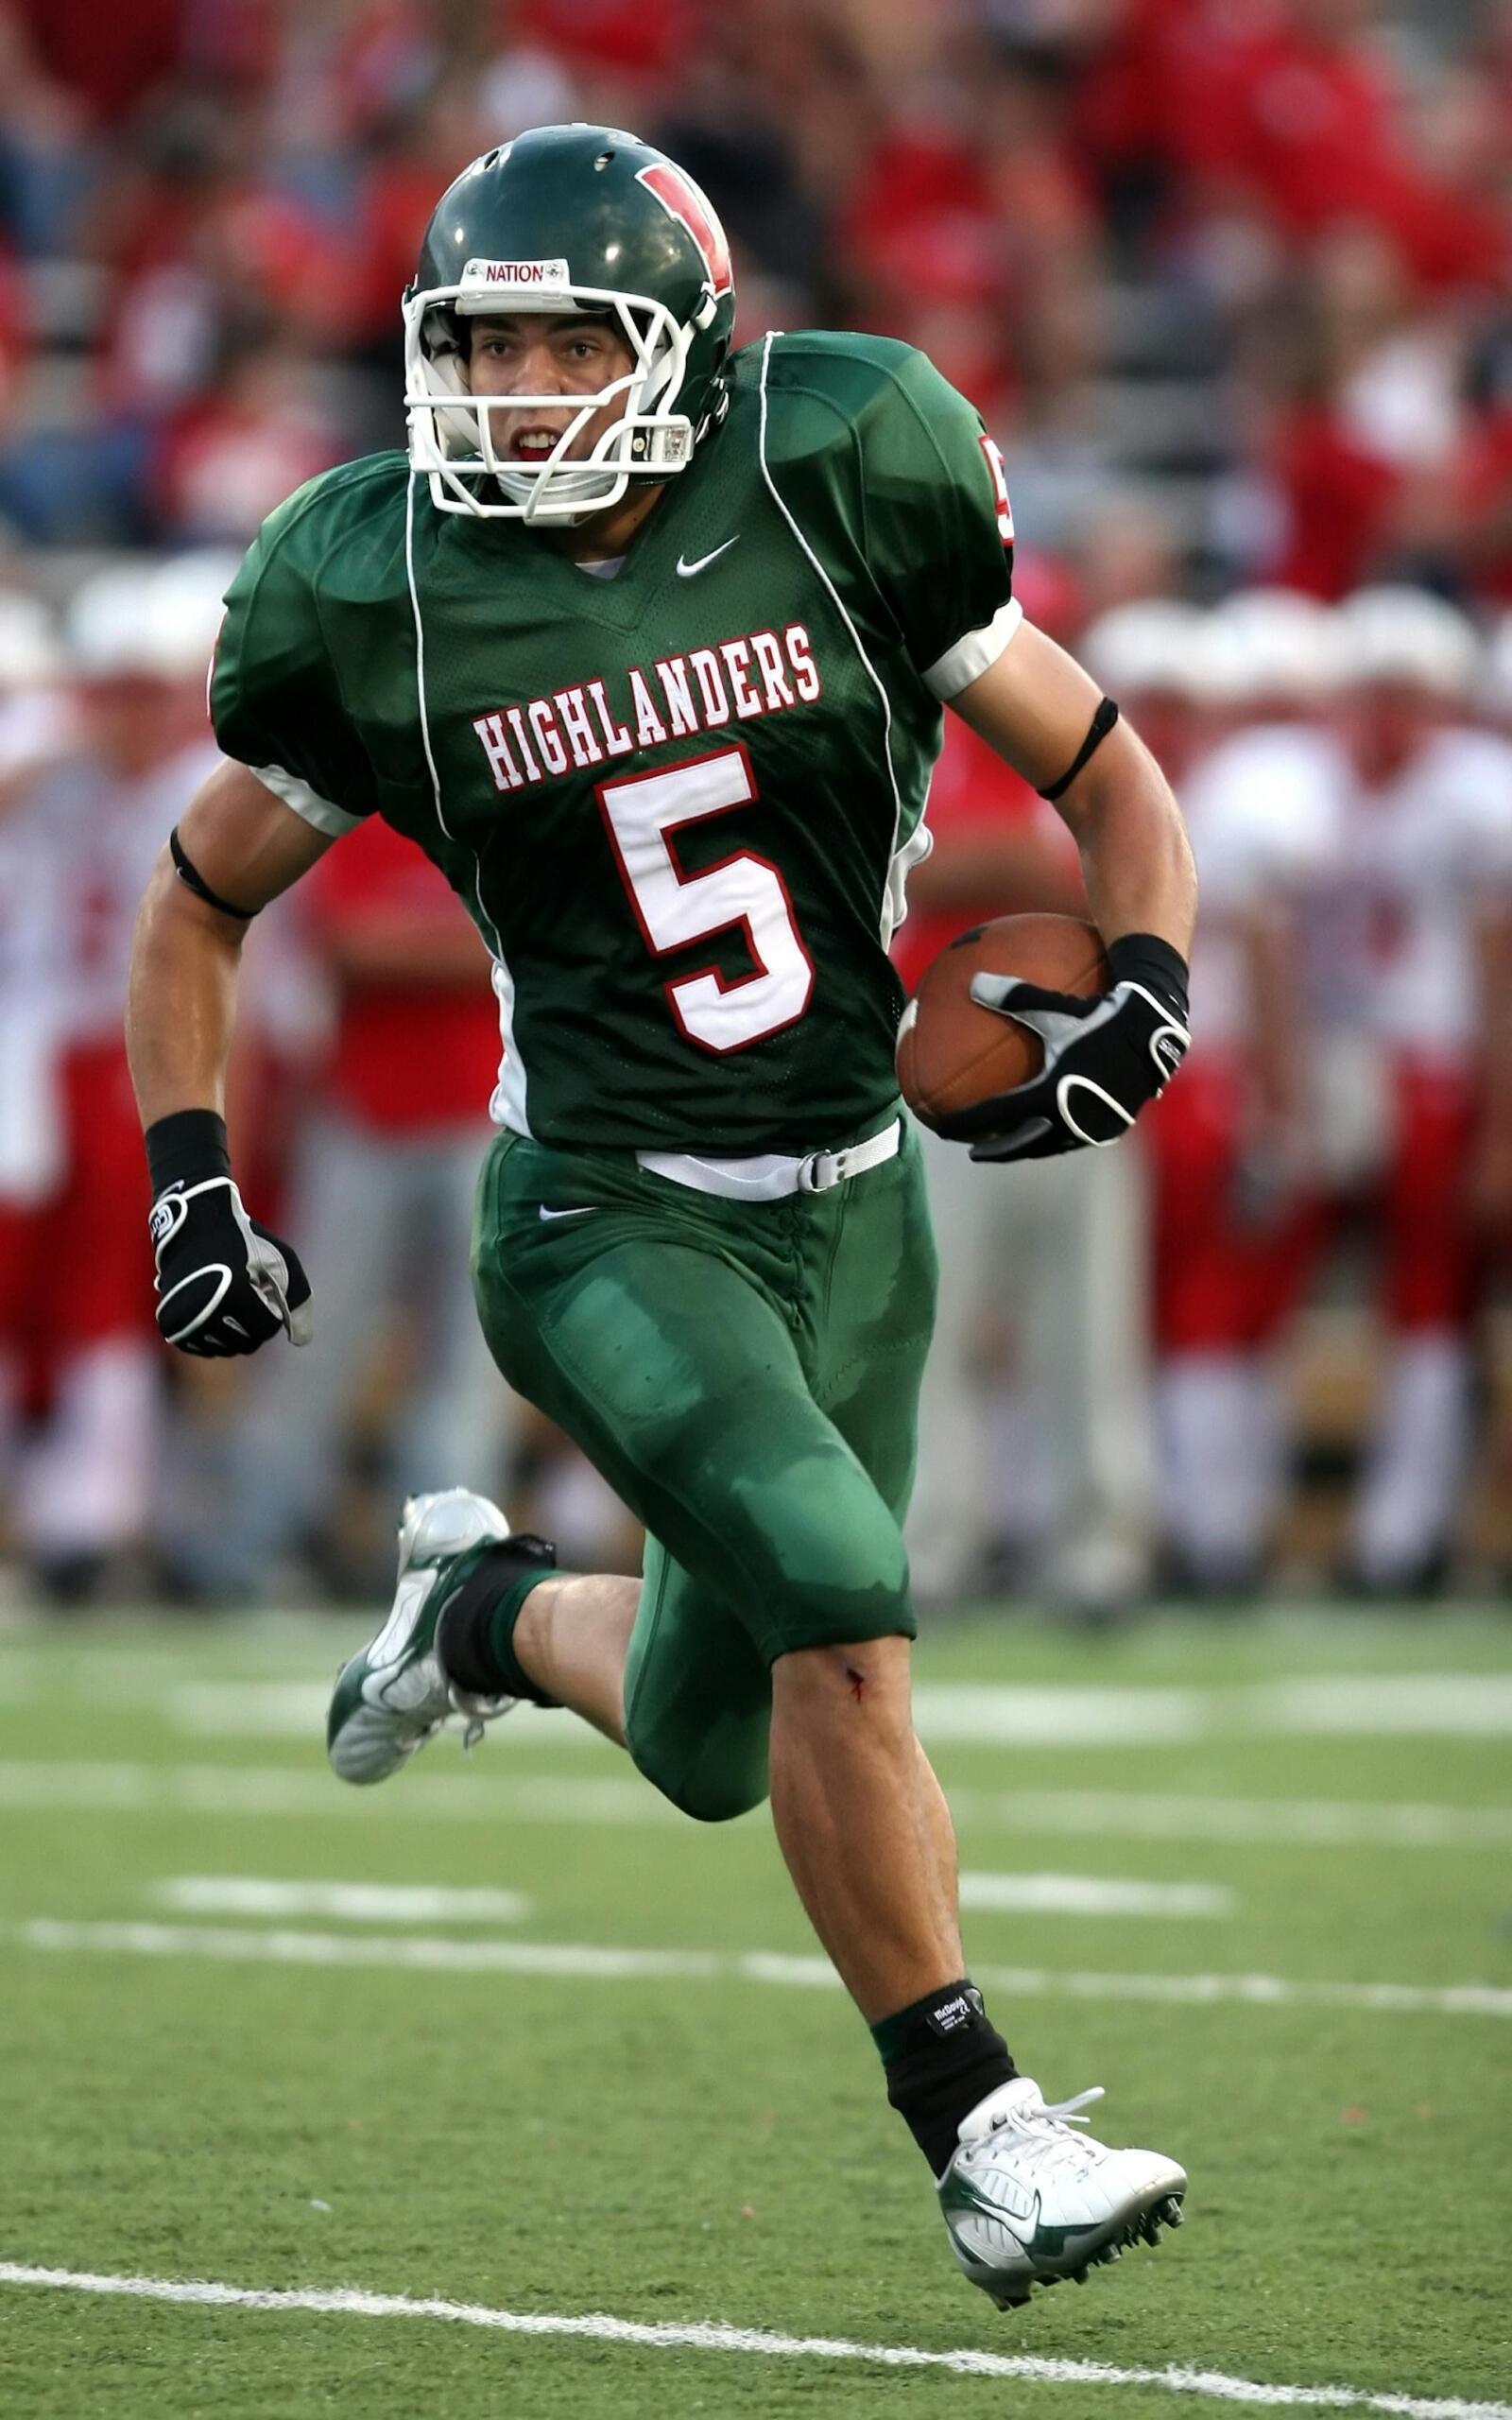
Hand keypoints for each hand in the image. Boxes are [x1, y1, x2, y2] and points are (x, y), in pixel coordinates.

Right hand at [149, 1175, 311, 1355]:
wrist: (194, 1227)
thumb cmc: (244, 1243)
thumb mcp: (281, 1263)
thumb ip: (300, 1302)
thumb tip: (300, 1342)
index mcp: (232, 1295)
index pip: (268, 1327)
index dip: (272, 1307)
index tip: (263, 1285)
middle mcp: (202, 1312)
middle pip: (247, 1343)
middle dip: (254, 1320)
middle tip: (245, 1290)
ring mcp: (183, 1321)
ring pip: (226, 1349)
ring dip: (235, 1329)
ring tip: (228, 1296)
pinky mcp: (170, 1326)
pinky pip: (204, 1348)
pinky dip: (214, 1335)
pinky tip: (214, 1309)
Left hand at [937, 934, 1190, 1162]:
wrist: (1157, 1028)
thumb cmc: (1103, 1011)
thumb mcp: (1054, 1005)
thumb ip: (1013, 996)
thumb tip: (973, 982)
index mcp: (1046, 1096)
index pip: (991, 1119)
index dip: (962, 1125)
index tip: (939, 1129)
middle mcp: (1067, 1119)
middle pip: (1018, 1144)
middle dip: (993, 1149)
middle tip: (972, 1149)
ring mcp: (1091, 1126)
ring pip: (1048, 1145)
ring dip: (1026, 1146)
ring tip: (1010, 1143)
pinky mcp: (1112, 1125)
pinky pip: (1074, 1136)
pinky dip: (1055, 1135)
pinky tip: (1052, 1124)